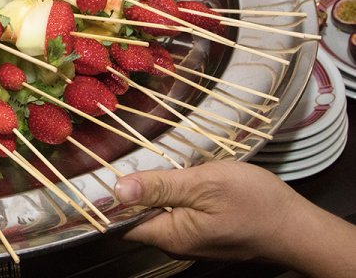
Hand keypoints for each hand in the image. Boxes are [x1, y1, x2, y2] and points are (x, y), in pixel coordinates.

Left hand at [113, 161, 301, 260]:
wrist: (299, 227)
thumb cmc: (256, 204)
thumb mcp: (204, 184)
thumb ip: (159, 187)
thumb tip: (118, 189)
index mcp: (170, 235)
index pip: (120, 222)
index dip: (107, 199)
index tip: (101, 170)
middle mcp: (175, 243)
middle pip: (137, 215)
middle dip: (134, 187)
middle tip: (135, 155)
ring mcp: (191, 239)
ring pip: (159, 211)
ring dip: (158, 188)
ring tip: (161, 162)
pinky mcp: (204, 232)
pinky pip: (178, 211)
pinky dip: (176, 193)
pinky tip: (185, 176)